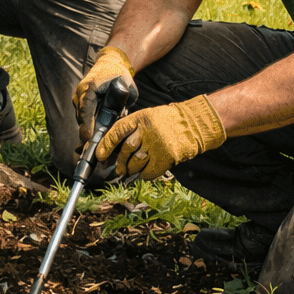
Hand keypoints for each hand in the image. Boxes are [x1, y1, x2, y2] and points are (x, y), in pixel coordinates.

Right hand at [73, 46, 136, 144]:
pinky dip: (89, 125)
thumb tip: (122, 120)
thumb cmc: (120, 76)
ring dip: (89, 130)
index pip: (86, 109)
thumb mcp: (126, 88)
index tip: (89, 138)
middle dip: (87, 133)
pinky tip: (95, 135)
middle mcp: (81, 92)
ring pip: (81, 119)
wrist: (110, 63)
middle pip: (81, 118)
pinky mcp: (79, 101)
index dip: (87, 125)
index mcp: (91, 87)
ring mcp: (78, 97)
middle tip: (95, 149)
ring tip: (96, 144)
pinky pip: (83, 116)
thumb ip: (124, 104)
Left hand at [95, 95, 225, 180]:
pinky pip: (149, 172)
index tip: (100, 155)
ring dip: (131, 170)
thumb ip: (133, 129)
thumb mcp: (149, 117)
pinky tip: (145, 173)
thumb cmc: (168, 121)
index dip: (106, 144)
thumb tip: (115, 148)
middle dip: (120, 162)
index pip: (117, 131)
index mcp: (140, 118)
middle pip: (126, 149)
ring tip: (130, 171)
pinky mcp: (166, 157)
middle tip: (119, 169)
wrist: (194, 124)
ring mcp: (157, 144)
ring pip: (136, 162)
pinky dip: (144, 175)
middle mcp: (147, 131)